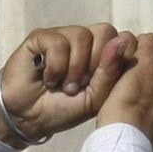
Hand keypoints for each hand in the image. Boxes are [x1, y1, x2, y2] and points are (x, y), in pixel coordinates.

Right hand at [0, 25, 135, 144]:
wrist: (29, 119)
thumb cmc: (63, 108)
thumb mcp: (96, 97)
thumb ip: (112, 71)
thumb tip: (123, 40)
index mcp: (101, 52)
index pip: (121, 40)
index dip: (113, 62)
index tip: (97, 85)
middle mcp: (83, 40)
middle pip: (105, 32)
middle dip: (94, 65)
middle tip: (78, 86)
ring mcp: (61, 36)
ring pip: (82, 36)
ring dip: (74, 69)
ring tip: (63, 86)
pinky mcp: (40, 38)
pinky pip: (58, 42)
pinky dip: (55, 66)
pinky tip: (48, 78)